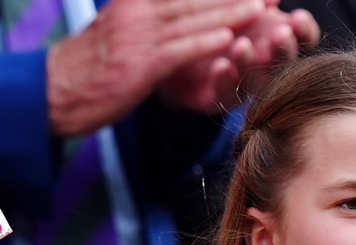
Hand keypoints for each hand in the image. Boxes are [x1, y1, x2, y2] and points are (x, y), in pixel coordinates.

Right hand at [47, 0, 268, 135]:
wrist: (58, 89)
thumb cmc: (94, 69)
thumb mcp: (123, 36)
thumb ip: (151, 24)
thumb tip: (176, 22)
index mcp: (138, 3)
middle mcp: (141, 11)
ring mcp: (141, 36)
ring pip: (193, 19)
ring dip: (230, 13)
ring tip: (261, 7)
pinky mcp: (142, 64)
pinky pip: (180, 50)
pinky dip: (205, 42)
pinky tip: (229, 38)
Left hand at [160, 4, 320, 112]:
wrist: (170, 42)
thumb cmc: (210, 19)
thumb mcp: (237, 5)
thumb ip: (257, 2)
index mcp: (276, 36)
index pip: (302, 38)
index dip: (304, 30)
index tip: (298, 17)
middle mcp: (266, 63)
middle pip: (285, 62)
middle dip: (283, 49)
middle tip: (280, 35)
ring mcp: (244, 83)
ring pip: (258, 81)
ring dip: (252, 62)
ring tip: (242, 46)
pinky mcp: (219, 99)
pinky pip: (226, 95)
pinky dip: (225, 80)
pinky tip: (220, 65)